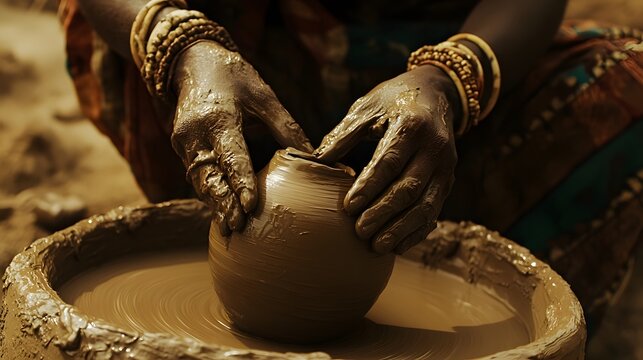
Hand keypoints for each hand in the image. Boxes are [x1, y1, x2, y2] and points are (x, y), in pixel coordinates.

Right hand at [171, 41, 312, 235]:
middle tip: (237, 226)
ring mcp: (183, 143)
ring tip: (230, 227)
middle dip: (223, 203)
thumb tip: (312, 156)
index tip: (250, 206)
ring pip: (199, 180)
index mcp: (217, 118)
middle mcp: (194, 134)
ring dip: (214, 204)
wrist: (192, 62)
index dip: (240, 182)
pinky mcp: (181, 148)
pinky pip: (196, 175)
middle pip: (209, 176)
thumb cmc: (234, 76)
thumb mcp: (263, 95)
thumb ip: (285, 127)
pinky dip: (209, 193)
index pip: (230, 156)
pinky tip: (221, 211)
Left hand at [314, 65, 458, 253]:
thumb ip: (345, 133)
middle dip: (383, 213)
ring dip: (401, 229)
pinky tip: (398, 246)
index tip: (348, 206)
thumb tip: (317, 160)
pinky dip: (417, 231)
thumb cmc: (393, 99)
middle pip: (409, 188)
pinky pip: (434, 211)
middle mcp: (434, 148)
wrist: (435, 93)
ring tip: (377, 247)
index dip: (369, 186)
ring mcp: (446, 167)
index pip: (390, 161)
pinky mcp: (449, 181)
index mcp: (412, 125)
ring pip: (426, 205)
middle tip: (359, 231)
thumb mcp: (368, 106)